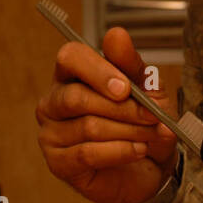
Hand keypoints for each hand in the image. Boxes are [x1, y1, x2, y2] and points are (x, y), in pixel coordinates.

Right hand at [35, 27, 177, 202]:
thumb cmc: (142, 123)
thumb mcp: (148, 90)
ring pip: (88, 126)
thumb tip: (116, 34)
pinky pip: (87, 154)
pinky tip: (137, 150)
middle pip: (77, 97)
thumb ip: (131, 63)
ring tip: (149, 134)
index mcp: (71, 75)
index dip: (97, 71)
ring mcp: (51, 134)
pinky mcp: (58, 163)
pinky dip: (120, 151)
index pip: (69, 57)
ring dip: (127, 131)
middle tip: (151, 116)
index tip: (126, 88)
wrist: (150, 167)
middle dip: (122, 109)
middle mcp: (54, 102)